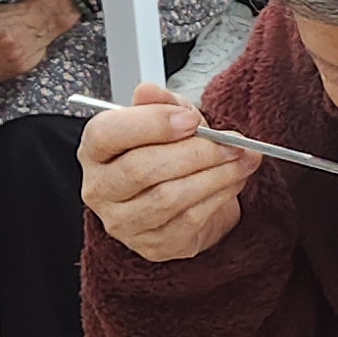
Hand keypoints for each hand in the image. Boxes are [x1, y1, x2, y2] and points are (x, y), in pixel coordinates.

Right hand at [82, 82, 262, 263]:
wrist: (182, 196)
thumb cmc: (165, 152)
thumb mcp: (166, 118)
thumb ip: (160, 103)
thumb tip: (148, 91)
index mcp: (95, 150)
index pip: (107, 134)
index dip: (151, 124)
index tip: (192, 120)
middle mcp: (100, 189)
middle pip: (141, 169)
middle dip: (195, 152)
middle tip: (231, 141)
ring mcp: (124, 222)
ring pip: (169, 197)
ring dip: (215, 175)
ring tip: (242, 158)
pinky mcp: (153, 245)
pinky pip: (189, 220)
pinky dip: (219, 197)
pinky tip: (234, 181)